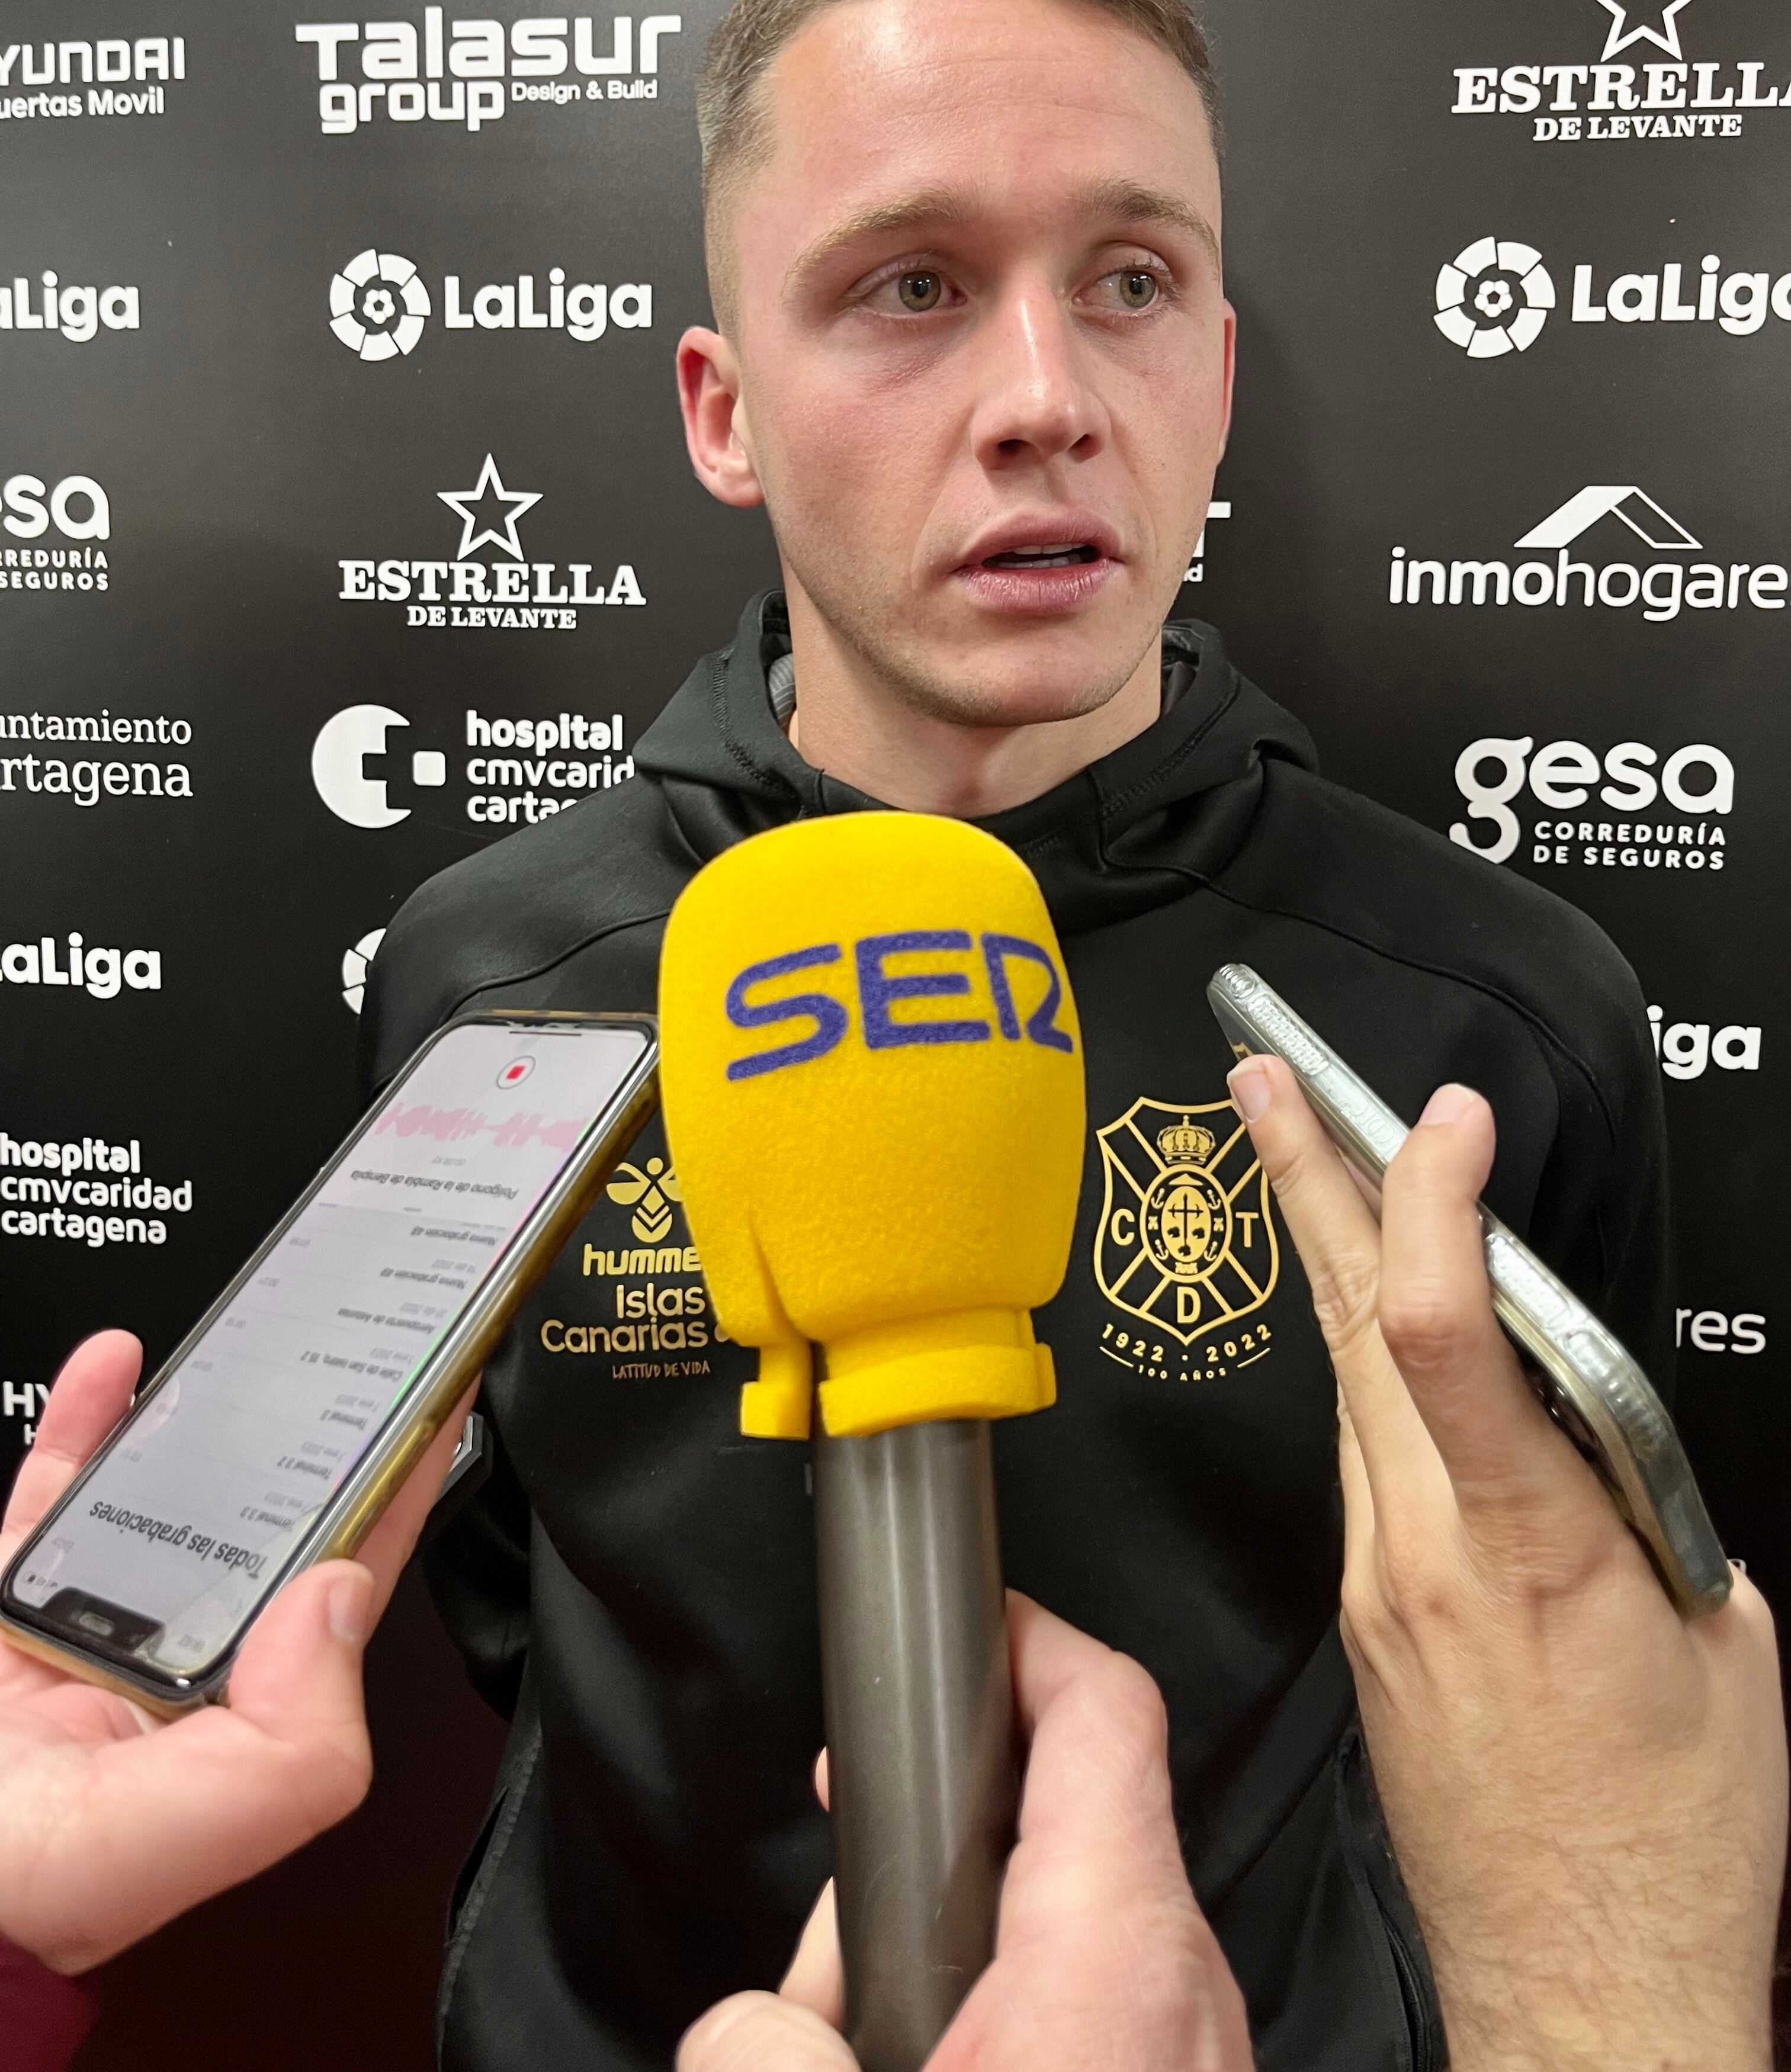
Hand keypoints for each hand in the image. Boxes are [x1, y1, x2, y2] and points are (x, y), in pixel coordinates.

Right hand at [0, 1329, 471, 1972]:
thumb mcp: (200, 1826)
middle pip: (258, 1514)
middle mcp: (179, 1661)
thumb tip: (338, 1597)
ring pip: (164, 1488)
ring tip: (252, 1328)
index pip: (349, 1569)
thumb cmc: (34, 1896)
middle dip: (305, 1428)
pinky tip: (111, 1366)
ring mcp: (95, 1624)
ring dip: (205, 1406)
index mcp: (243, 1707)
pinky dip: (85, 1422)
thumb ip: (298, 1731)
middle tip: (347, 1334)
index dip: (400, 1482)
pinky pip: (56, 1494)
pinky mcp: (14, 1605)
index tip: (438, 1392)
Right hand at [676, 1592, 1250, 2071]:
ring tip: (861, 2049)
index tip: (954, 1623)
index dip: (1023, 1634)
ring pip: (1048, 1934)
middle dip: (915, 1869)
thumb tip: (745, 2029)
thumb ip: (771, 2044)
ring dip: (942, 1968)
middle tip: (833, 1964)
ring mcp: (1188, 2045)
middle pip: (1042, 1827)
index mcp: (1116, 1947)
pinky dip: (993, 2024)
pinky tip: (919, 2068)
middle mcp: (1178, 1979)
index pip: (1102, 1705)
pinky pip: (1078, 2012)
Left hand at [1228, 1057, 1785, 2071]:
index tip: (1448, 1117)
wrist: (1584, 1984)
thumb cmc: (1669, 1842)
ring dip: (1336, 1261)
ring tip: (1311, 1159)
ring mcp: (1376, 1589)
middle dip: (1309, 1182)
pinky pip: (1362, 1464)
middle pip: (1357, 1326)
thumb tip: (1599, 1423)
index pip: (1448, 1334)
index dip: (1436, 1201)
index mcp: (1530, 1548)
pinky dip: (1374, 1373)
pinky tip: (1382, 1331)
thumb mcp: (1721, 1641)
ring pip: (1351, 1384)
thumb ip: (1650, 1503)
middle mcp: (1421, 1556)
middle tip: (1263, 1076)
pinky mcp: (1365, 1624)